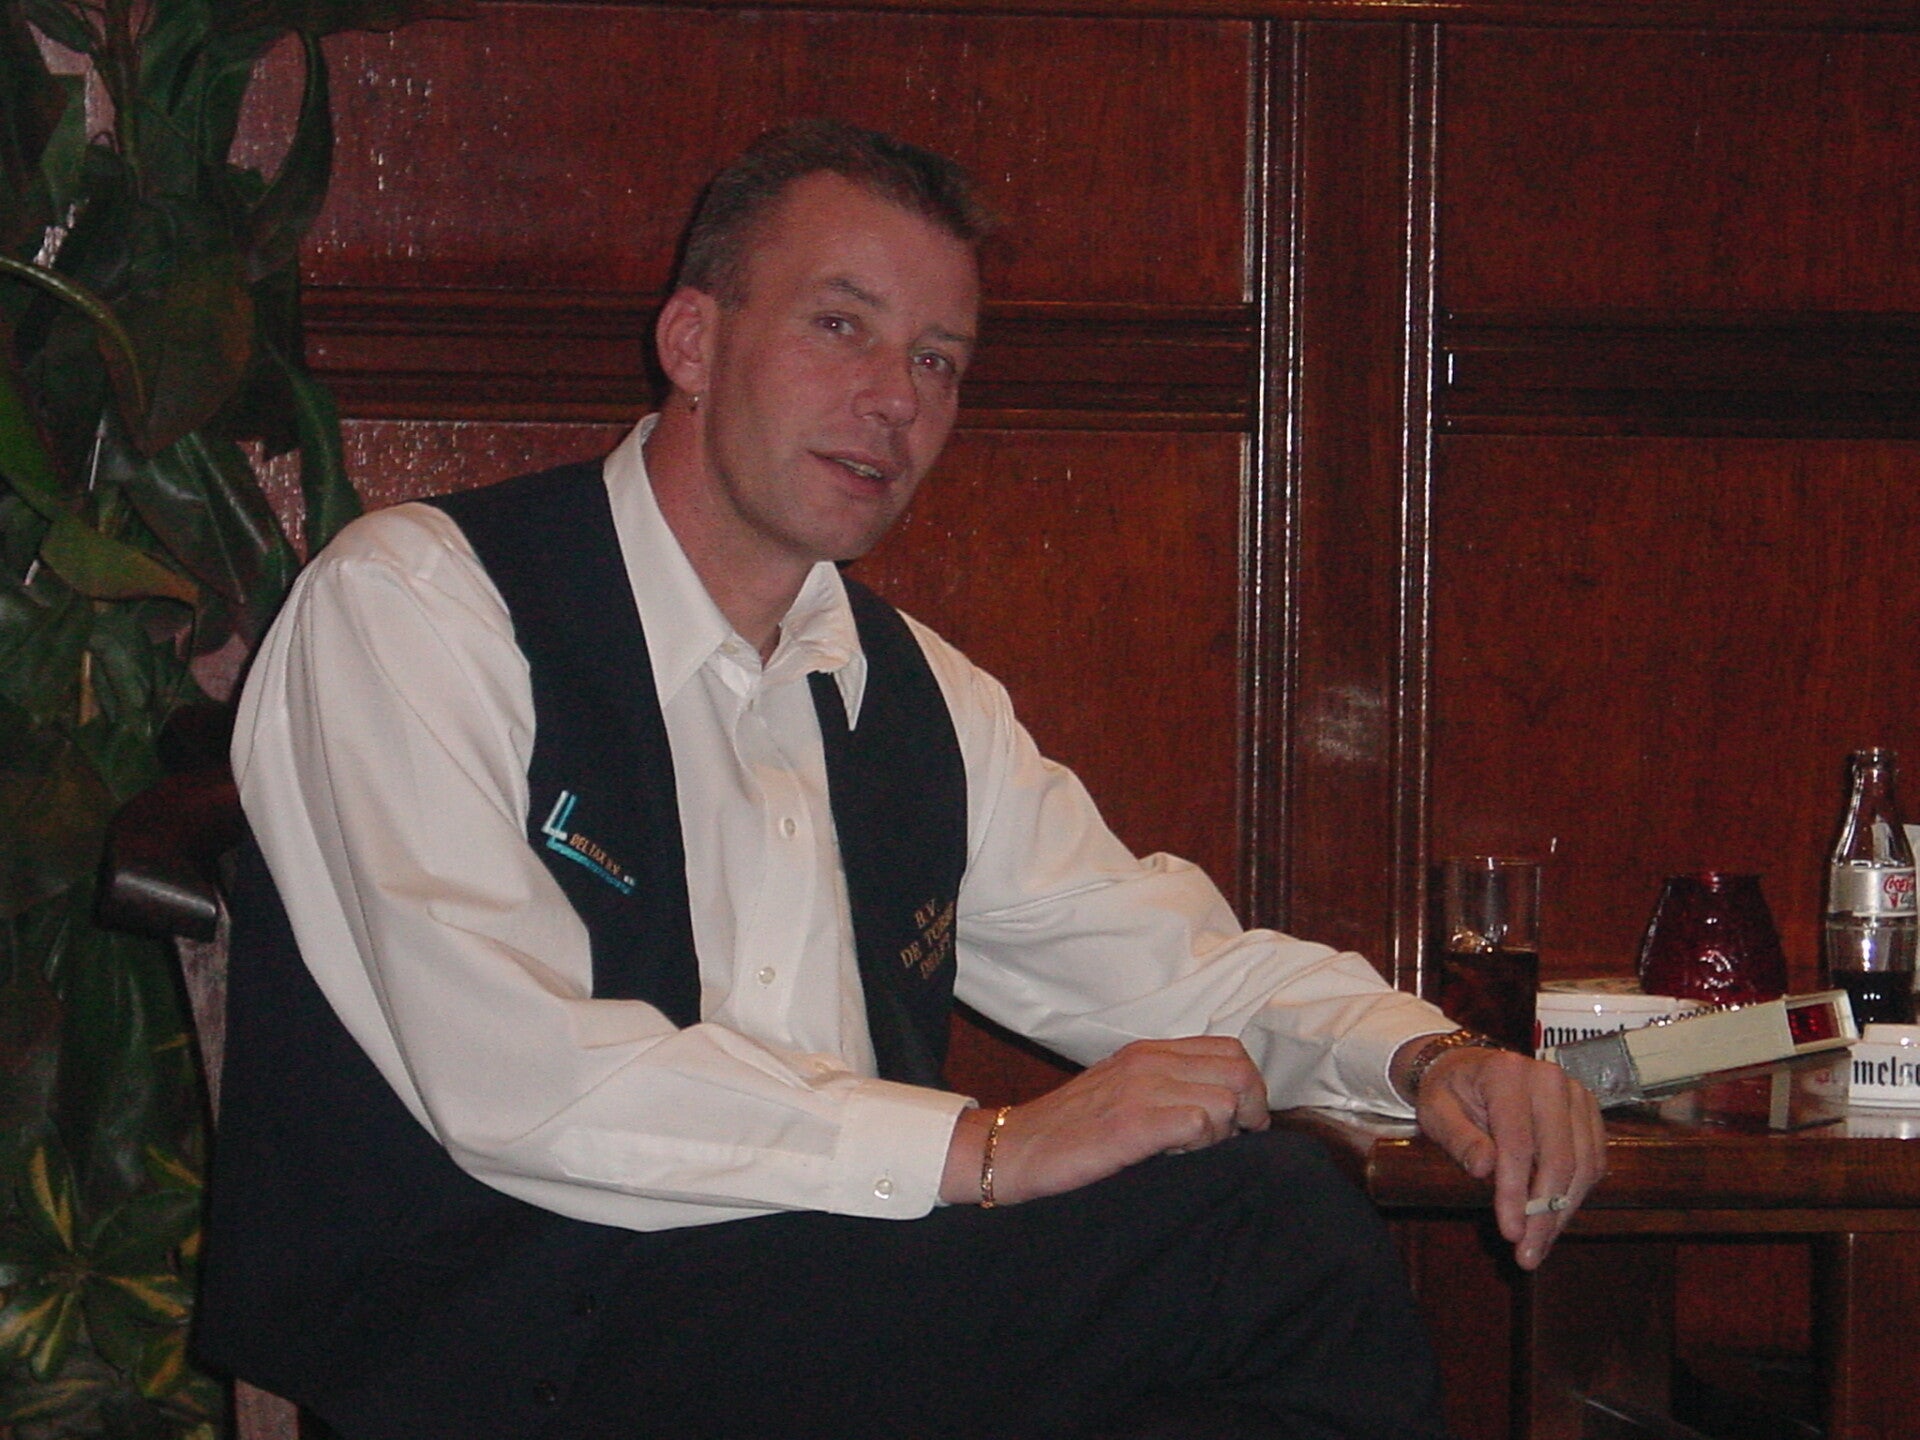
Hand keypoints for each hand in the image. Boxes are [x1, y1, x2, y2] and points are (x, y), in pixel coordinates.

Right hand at [939, 1037, 1269, 1206]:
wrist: (1013, 1149)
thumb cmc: (1070, 1131)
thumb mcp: (1121, 1091)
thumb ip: (1166, 1085)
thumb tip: (1226, 1103)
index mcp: (1149, 1051)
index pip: (1230, 1050)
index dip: (1248, 1086)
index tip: (1242, 1121)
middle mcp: (1148, 1061)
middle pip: (1238, 1072)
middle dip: (1249, 1111)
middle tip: (1231, 1140)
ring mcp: (1139, 1090)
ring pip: (1224, 1099)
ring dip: (1221, 1132)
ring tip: (1193, 1151)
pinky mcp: (1130, 1124)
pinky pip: (1198, 1123)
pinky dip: (1200, 1144)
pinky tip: (1175, 1157)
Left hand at [1407, 1045, 1605, 1270]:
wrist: (1470, 1067)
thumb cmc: (1450, 1091)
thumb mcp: (1436, 1111)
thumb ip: (1459, 1138)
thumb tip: (1484, 1170)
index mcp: (1507, 1074)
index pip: (1518, 1144)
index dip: (1516, 1192)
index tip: (1510, 1232)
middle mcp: (1549, 1079)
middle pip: (1558, 1158)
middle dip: (1544, 1213)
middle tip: (1527, 1253)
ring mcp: (1576, 1094)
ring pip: (1582, 1165)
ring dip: (1563, 1212)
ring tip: (1538, 1245)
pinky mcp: (1589, 1111)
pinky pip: (1593, 1160)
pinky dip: (1576, 1194)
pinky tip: (1553, 1218)